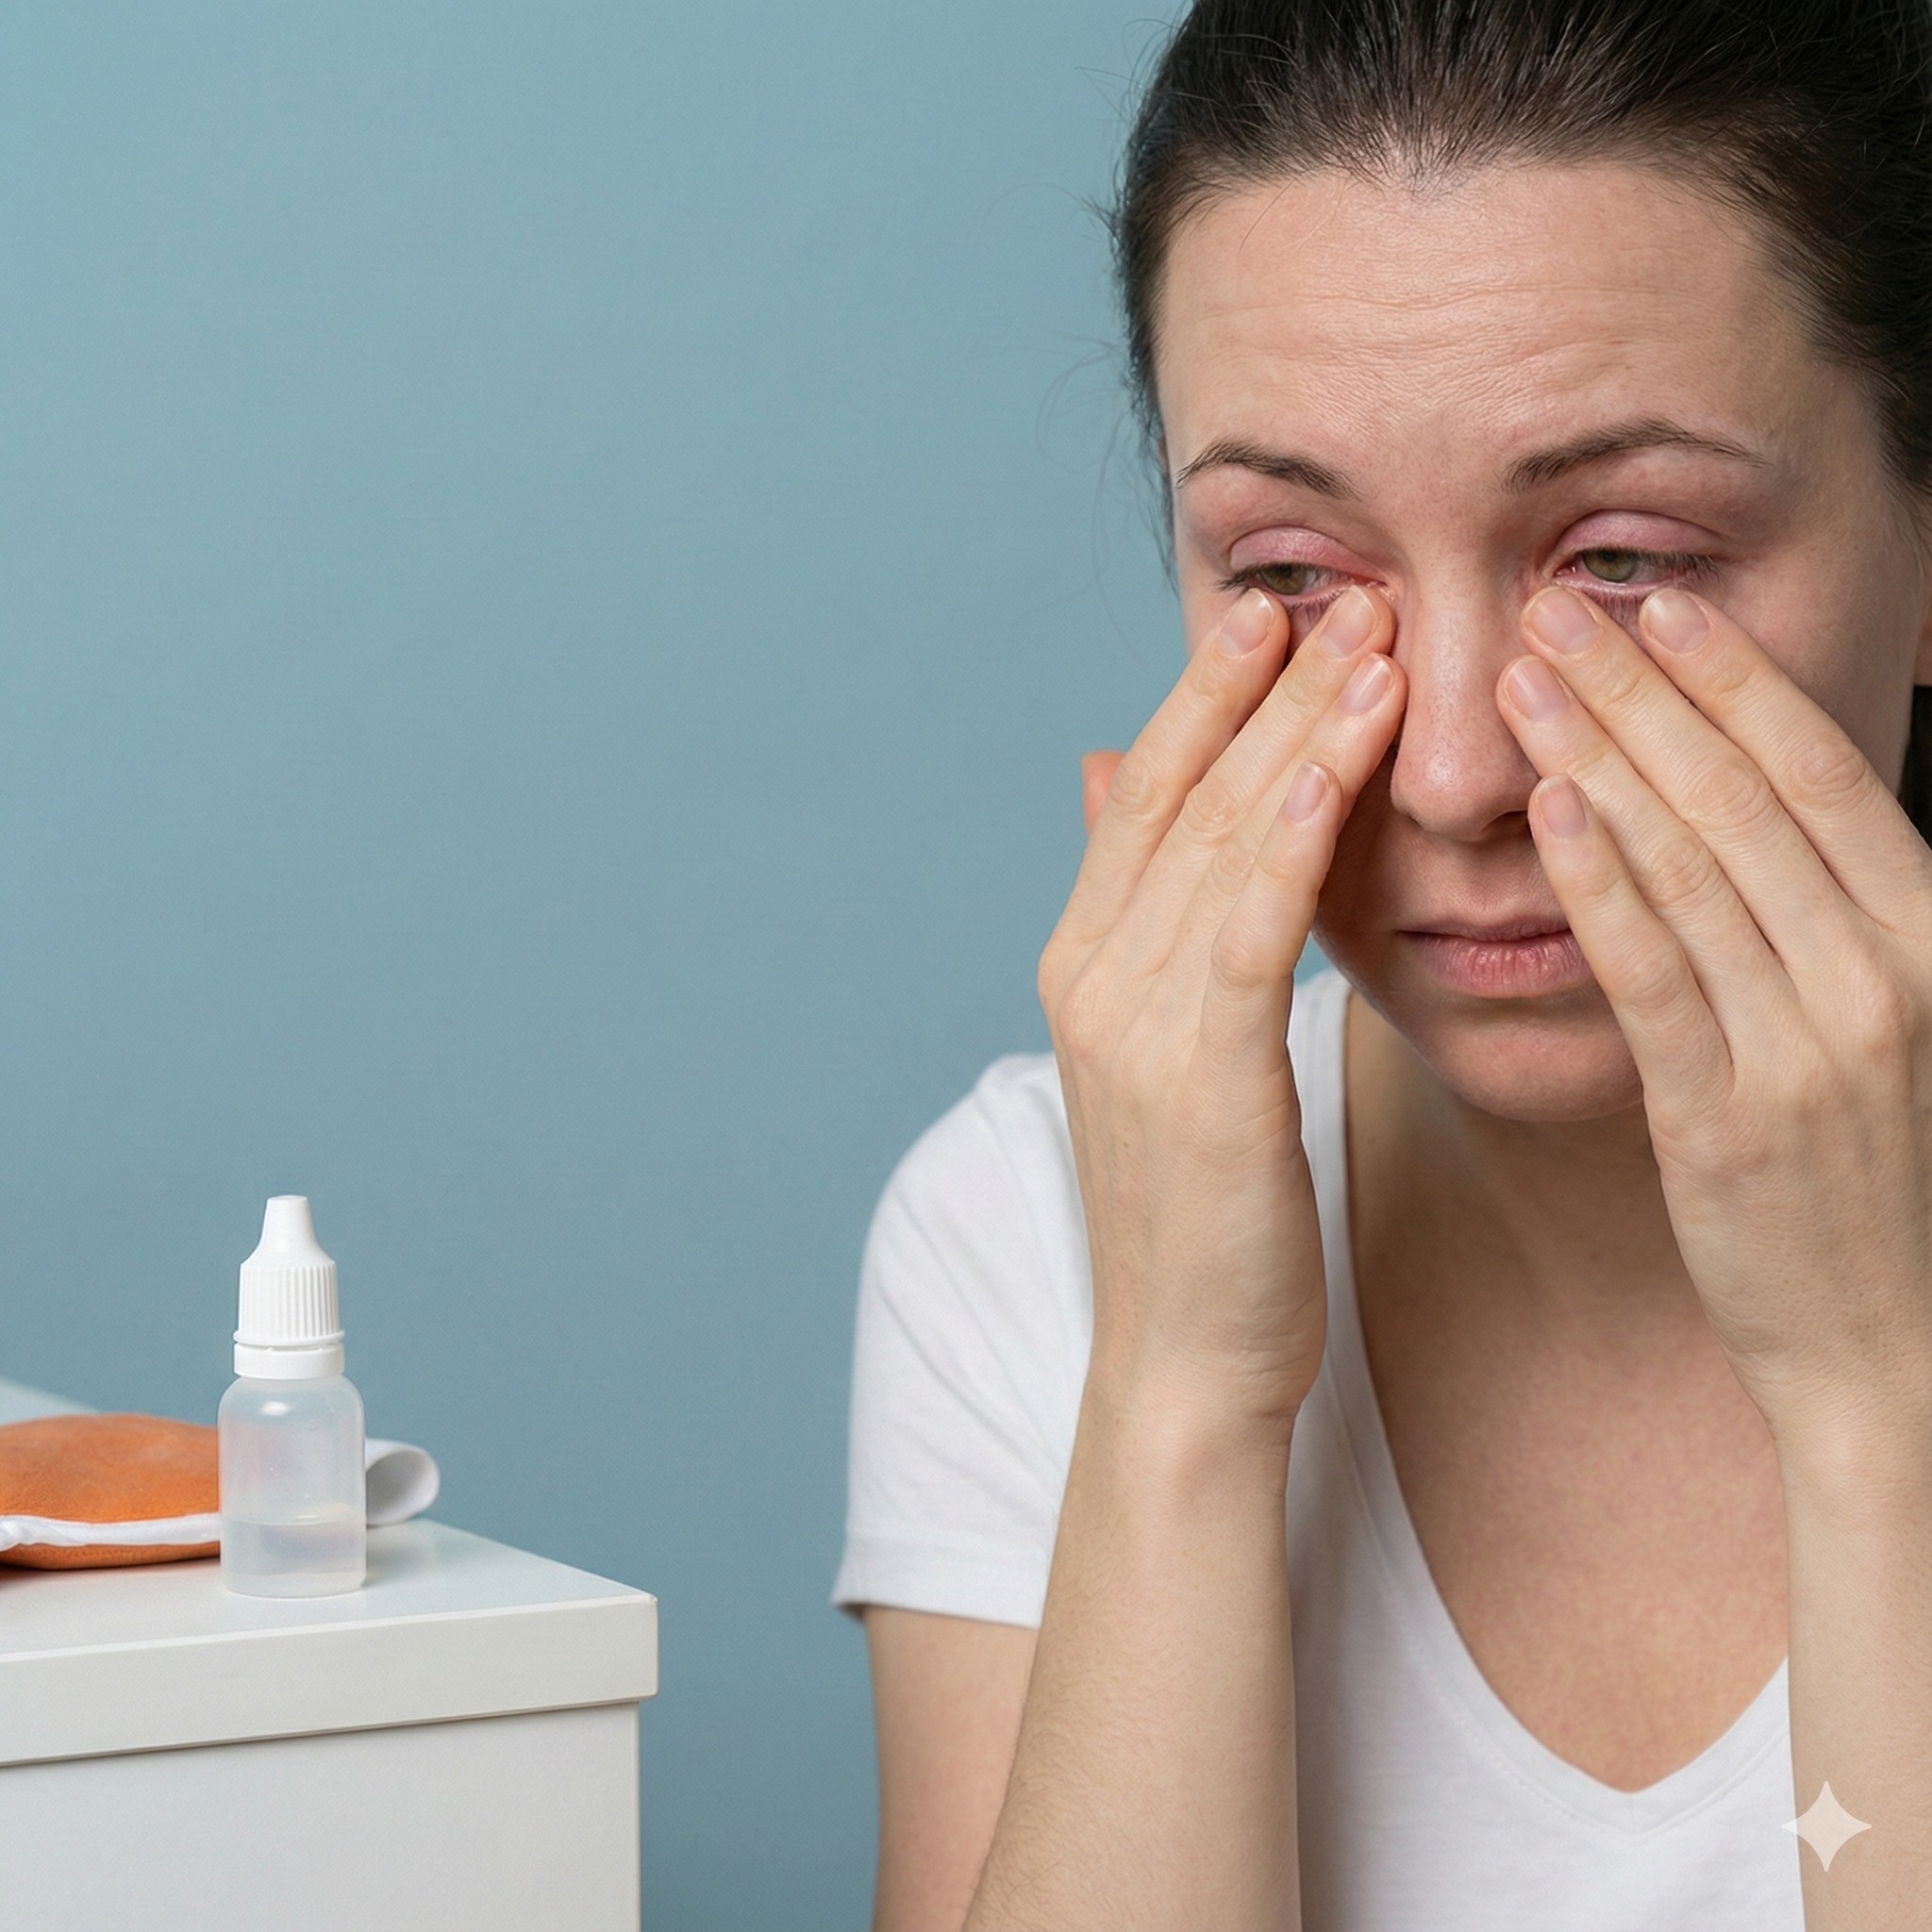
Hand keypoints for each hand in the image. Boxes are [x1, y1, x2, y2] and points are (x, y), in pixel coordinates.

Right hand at [1039, 584, 1403, 1433]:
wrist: (1183, 1358)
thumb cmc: (1203, 1208)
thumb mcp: (1169, 1051)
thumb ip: (1149, 917)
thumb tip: (1112, 786)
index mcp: (1085, 960)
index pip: (1150, 795)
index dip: (1208, 696)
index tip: (1274, 608)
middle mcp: (1092, 974)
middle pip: (1182, 797)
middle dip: (1259, 688)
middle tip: (1336, 586)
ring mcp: (1132, 1024)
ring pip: (1217, 846)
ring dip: (1292, 736)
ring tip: (1365, 639)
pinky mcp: (1197, 1078)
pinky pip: (1245, 935)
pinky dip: (1283, 844)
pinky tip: (1328, 769)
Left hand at [1498, 583, 1931, 1445]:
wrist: (1894, 1348)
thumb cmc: (1878, 1178)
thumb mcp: (1889, 1021)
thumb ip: (1829, 912)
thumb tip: (1751, 799)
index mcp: (1928, 932)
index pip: (1820, 773)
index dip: (1735, 679)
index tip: (1655, 603)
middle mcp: (1886, 970)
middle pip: (1747, 794)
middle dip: (1646, 688)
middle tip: (1555, 605)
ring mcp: (1813, 1043)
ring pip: (1696, 863)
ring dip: (1604, 753)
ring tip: (1527, 674)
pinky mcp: (1731, 1117)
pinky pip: (1658, 973)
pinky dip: (1604, 881)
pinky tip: (1548, 808)